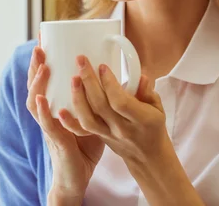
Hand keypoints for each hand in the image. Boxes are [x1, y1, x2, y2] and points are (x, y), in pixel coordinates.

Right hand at [26, 36, 104, 201]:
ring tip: (43, 67)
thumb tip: (126, 81)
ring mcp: (49, 128)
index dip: (40, 64)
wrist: (76, 178)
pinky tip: (42, 99)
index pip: (44, 82)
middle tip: (39, 47)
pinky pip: (47, 124)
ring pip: (35, 103)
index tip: (43, 43)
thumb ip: (102, 101)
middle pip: (35, 87)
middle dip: (35, 67)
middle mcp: (48, 115)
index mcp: (55, 108)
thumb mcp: (93, 119)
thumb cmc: (85, 148)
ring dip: (37, 84)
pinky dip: (43, 112)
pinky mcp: (55, 141)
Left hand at [61, 57, 203, 205]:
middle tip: (81, 61)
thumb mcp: (158, 108)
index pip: (120, 101)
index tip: (102, 66)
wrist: (147, 156)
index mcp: (141, 120)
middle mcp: (122, 128)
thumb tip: (141, 76)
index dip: (109, 83)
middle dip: (89, 81)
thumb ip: (148, 92)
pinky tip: (60, 109)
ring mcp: (108, 134)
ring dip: (78, 97)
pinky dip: (69, 120)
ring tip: (73, 78)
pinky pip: (82, 130)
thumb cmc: (153, 127)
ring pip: (88, 119)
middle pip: (101, 106)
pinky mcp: (98, 137)